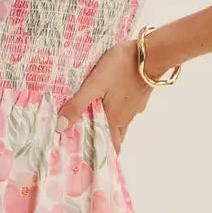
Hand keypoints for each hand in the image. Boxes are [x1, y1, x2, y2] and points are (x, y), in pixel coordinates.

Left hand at [54, 39, 152, 154]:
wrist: (150, 53)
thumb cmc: (122, 68)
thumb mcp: (94, 85)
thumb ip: (77, 105)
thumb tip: (60, 127)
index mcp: (115, 119)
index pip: (111, 146)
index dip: (103, 154)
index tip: (92, 159)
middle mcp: (127, 117)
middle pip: (115, 135)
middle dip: (104, 139)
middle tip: (88, 138)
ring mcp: (136, 106)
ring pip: (121, 121)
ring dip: (110, 123)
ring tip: (95, 117)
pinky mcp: (141, 94)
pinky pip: (127, 108)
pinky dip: (118, 109)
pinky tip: (111, 98)